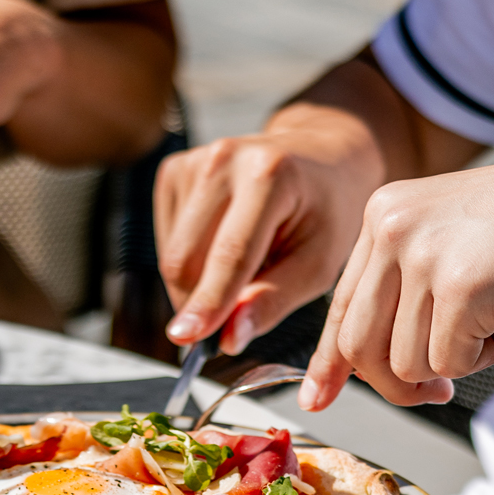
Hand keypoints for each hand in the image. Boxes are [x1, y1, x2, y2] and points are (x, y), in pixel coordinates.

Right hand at [154, 106, 384, 355]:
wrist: (321, 155)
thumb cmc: (327, 211)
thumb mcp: (319, 263)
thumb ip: (274, 301)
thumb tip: (228, 339)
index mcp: (270, 174)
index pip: (230, 253)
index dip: (208, 302)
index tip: (185, 339)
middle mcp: (224, 158)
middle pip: (186, 258)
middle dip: (201, 303)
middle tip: (233, 318)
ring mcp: (193, 161)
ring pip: (170, 254)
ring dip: (197, 282)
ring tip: (244, 266)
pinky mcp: (174, 170)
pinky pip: (167, 239)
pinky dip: (190, 260)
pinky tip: (222, 246)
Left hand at [299, 152, 493, 410]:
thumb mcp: (451, 249)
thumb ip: (399, 295)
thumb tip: (346, 374)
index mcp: (383, 212)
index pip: (341, 306)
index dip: (330, 361)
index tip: (317, 398)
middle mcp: (391, 225)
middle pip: (361, 346)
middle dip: (398, 385)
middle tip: (440, 394)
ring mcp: (423, 251)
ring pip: (406, 364)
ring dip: (456, 362)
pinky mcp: (460, 283)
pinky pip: (450, 364)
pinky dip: (485, 356)